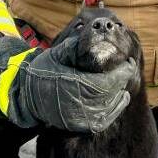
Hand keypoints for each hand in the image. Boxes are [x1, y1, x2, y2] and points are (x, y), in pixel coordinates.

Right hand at [0, 35, 135, 132]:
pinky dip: (114, 110)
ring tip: (124, 83)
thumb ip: (77, 45)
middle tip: (129, 70)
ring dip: (119, 95)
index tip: (130, 63)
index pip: (106, 82)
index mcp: (74, 85)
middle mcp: (78, 104)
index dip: (121, 74)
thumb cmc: (43, 70)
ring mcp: (79, 118)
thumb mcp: (57, 53)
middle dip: (122, 82)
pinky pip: (102, 120)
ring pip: (108, 109)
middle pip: (109, 95)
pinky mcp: (79, 125)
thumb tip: (95, 32)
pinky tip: (120, 99)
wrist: (27, 94)